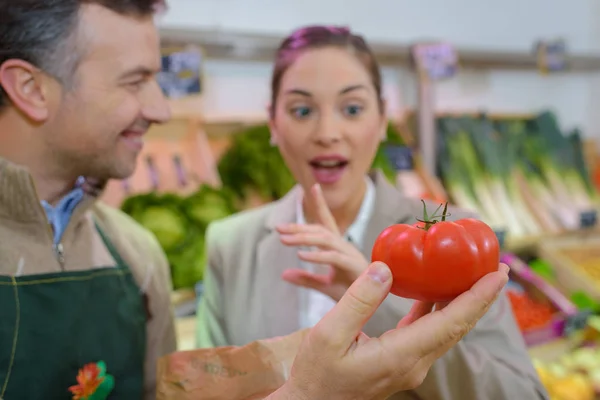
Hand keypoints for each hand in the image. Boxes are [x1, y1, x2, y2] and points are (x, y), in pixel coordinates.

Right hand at [268, 261, 508, 399]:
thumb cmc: (316, 374)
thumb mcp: (328, 334)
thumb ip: (358, 300)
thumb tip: (386, 268)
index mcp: (400, 357)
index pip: (450, 323)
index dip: (477, 297)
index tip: (498, 274)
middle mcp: (413, 364)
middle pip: (457, 327)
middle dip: (480, 297)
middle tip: (496, 267)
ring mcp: (409, 366)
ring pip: (445, 331)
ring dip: (461, 303)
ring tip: (472, 275)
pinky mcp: (400, 363)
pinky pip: (427, 333)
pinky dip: (436, 310)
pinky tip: (432, 292)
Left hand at [277, 184, 368, 300]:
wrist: (376, 308)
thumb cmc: (353, 294)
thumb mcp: (324, 286)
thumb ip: (305, 279)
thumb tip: (283, 273)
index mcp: (338, 248)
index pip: (327, 222)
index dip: (321, 204)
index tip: (313, 186)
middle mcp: (345, 246)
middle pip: (321, 229)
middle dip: (300, 226)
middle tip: (278, 228)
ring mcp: (350, 255)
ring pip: (326, 239)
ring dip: (304, 238)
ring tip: (284, 240)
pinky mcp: (355, 267)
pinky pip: (334, 257)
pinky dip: (317, 256)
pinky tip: (302, 256)